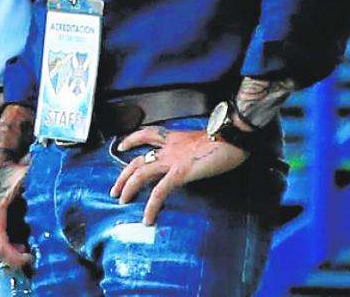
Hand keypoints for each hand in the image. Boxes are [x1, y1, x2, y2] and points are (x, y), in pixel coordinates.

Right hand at [0, 104, 33, 275]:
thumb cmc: (6, 172)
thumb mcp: (25, 181)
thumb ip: (40, 191)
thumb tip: (62, 199)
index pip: (1, 251)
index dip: (17, 260)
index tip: (30, 256)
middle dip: (8, 263)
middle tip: (24, 252)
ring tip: (15, 247)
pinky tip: (6, 241)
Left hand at [110, 125, 249, 225]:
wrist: (233, 133)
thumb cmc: (226, 136)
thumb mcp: (205, 140)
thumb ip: (193, 148)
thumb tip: (194, 157)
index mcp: (175, 138)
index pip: (147, 135)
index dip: (132, 139)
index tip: (122, 145)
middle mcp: (169, 147)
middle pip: (138, 159)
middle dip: (123, 174)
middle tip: (116, 188)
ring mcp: (172, 159)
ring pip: (140, 173)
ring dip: (128, 187)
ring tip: (122, 200)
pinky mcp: (180, 172)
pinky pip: (159, 192)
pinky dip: (151, 206)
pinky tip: (147, 217)